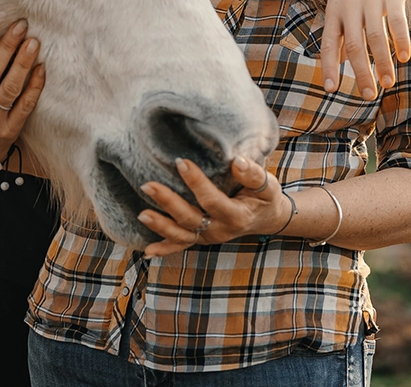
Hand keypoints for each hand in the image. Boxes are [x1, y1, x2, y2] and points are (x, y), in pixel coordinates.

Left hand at [139, 157, 286, 257]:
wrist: (266, 218)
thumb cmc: (265, 198)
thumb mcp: (268, 185)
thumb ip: (254, 174)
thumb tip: (237, 161)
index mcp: (236, 216)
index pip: (212, 200)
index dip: (196, 182)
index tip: (180, 162)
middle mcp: (220, 230)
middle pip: (190, 218)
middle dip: (168, 202)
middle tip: (148, 185)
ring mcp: (208, 238)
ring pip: (181, 235)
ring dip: (160, 226)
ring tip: (142, 214)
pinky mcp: (201, 239)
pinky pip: (180, 245)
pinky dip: (164, 249)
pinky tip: (147, 250)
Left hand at [322, 0, 410, 97]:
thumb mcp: (341, 2)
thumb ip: (340, 31)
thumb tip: (338, 61)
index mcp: (335, 10)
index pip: (330, 43)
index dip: (329, 66)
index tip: (331, 89)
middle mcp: (350, 5)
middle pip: (355, 46)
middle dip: (362, 73)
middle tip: (369, 95)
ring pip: (376, 37)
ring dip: (383, 62)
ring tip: (389, 82)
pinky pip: (396, 21)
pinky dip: (400, 41)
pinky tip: (404, 57)